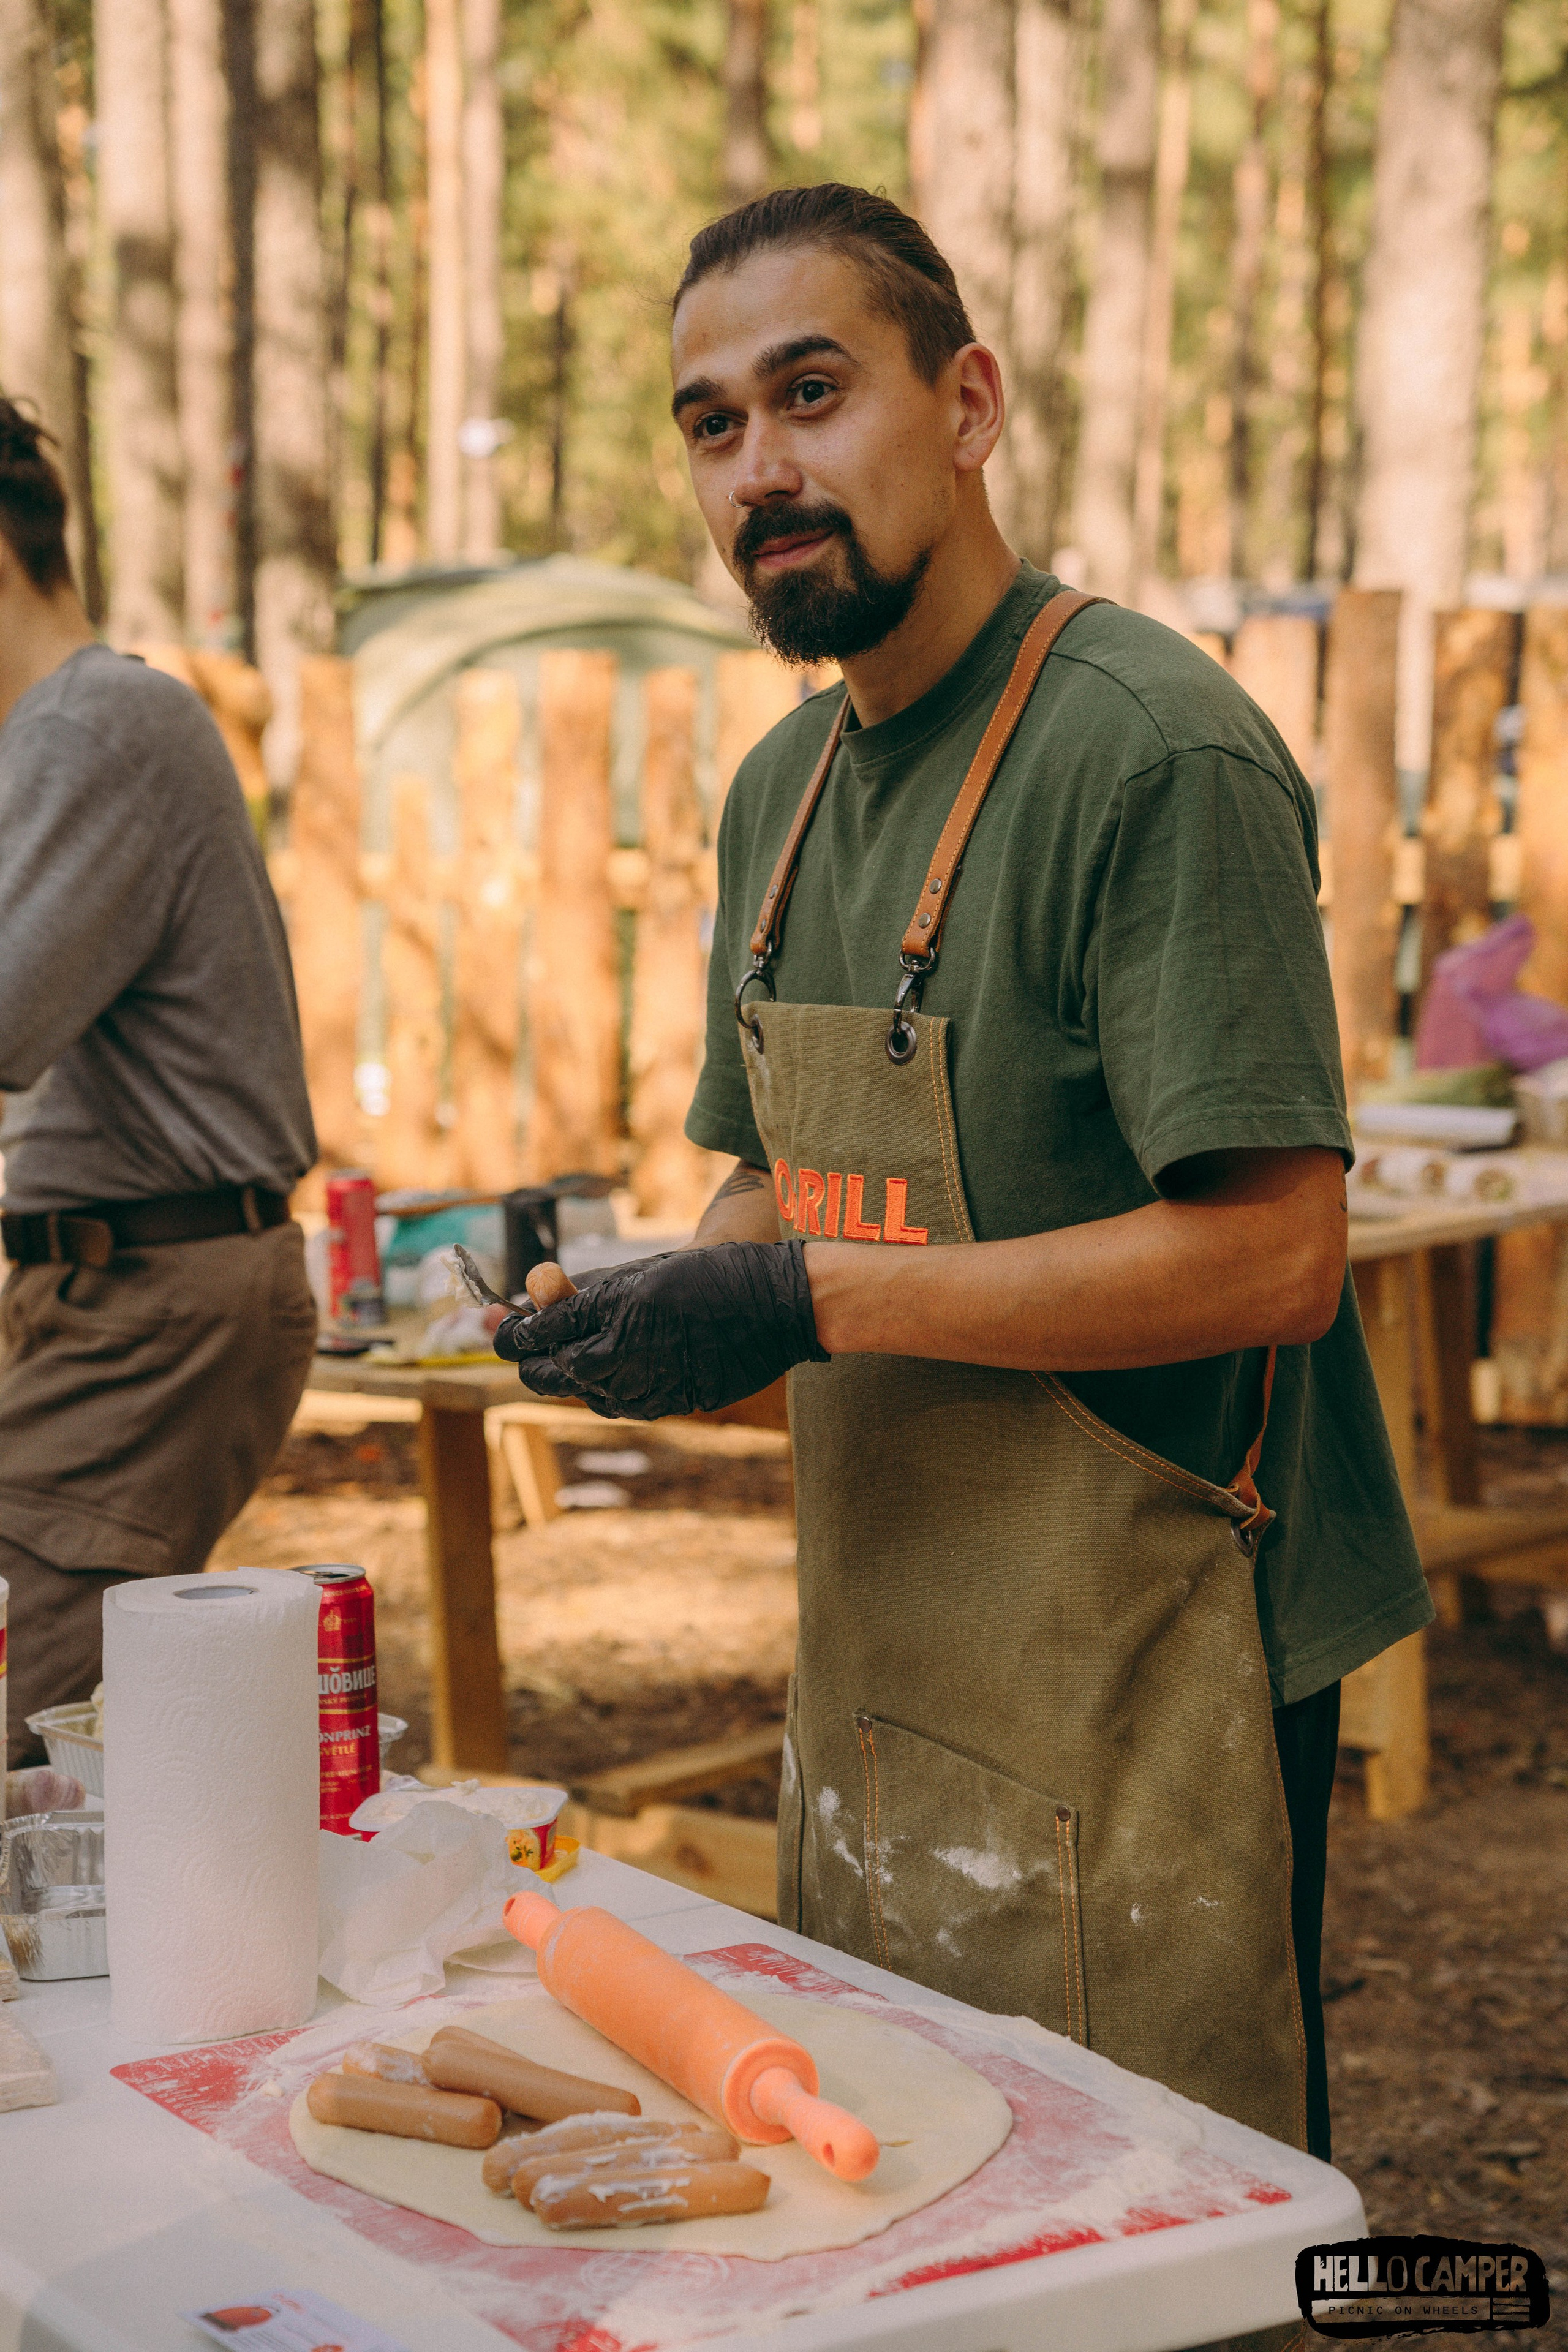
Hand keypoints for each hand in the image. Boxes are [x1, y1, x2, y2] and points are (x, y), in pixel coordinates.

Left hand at [492, 1240, 826, 1418]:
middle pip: (547, 1374)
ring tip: (573, 1352)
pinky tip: (613, 1369)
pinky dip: (603, 1388)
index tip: (503, 1326)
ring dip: (568, 1375)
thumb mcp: (640, 1273)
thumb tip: (531, 1293)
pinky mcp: (665, 1405)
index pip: (534, 1336)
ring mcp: (643, 1389)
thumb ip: (585, 1292)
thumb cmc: (709, 1277)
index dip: (510, 1333)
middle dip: (530, 1360)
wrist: (775, 1308)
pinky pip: (616, 1404)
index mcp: (609, 1314)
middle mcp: (620, 1358)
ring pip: (580, 1394)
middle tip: (527, 1343)